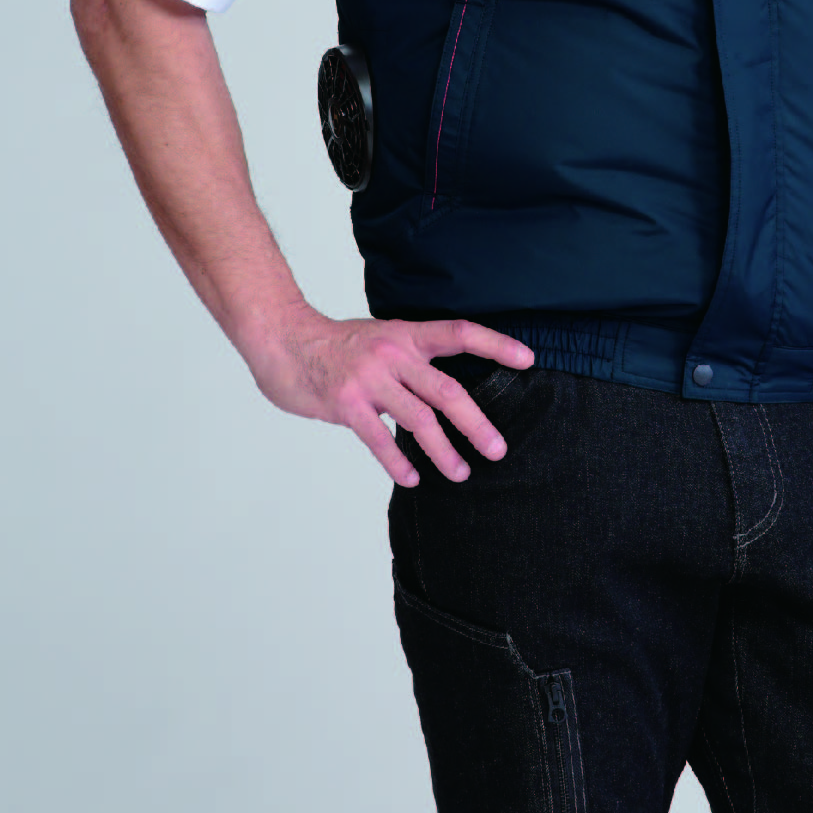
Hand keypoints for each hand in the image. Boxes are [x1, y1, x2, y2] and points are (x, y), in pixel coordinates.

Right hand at [249, 310, 535, 487]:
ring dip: (443, 451)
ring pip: (419, 419)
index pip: (459, 334)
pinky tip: (412, 478)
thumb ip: (409, 364)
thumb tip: (441, 396)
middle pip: (447, 391)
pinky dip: (397, 461)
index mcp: (406, 335)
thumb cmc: (334, 346)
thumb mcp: (380, 340)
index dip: (496, 345)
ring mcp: (370, 379)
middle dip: (476, 424)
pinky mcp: (346, 403)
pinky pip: (378, 438)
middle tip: (497, 449)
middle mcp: (393, 354)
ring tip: (461, 473)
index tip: (528, 360)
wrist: (284, 340)